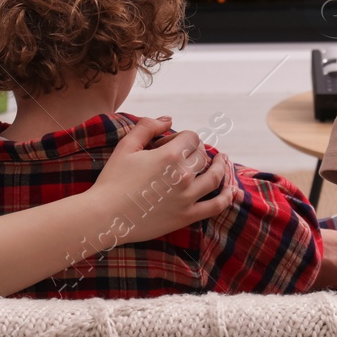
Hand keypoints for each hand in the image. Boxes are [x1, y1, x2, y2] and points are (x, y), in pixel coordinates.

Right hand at [90, 116, 233, 244]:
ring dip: (220, 168)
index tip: (173, 142)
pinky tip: (231, 190)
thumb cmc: (113, 180)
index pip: (192, 138)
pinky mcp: (186, 217)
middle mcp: (183, 176)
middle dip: (198, 151)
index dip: (184, 137)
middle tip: (189, 154)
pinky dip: (226, 197)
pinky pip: (215, 206)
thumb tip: (168, 119)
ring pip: (214, 178)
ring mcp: (187, 198)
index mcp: (170, 156)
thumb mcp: (126, 146)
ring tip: (222, 162)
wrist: (105, 217)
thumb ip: (147, 127)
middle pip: (203, 156)